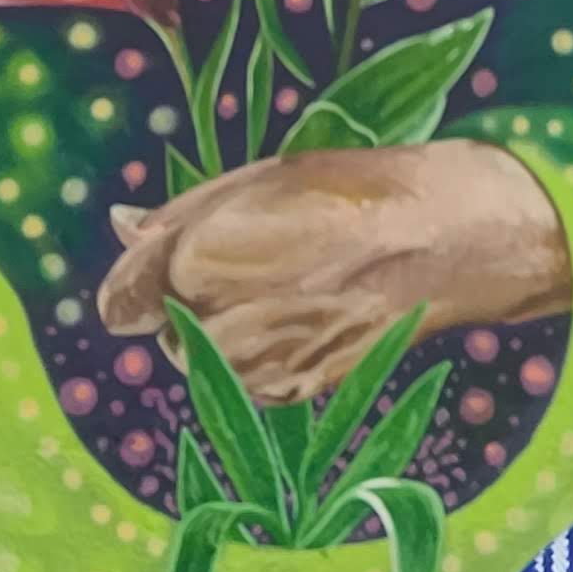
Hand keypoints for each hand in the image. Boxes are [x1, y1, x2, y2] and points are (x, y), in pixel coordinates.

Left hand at [98, 140, 572, 404]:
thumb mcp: (259, 179)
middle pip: (166, 331)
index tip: (179, 259)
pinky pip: (248, 382)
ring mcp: (258, 367)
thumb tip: (121, 226)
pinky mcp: (295, 393)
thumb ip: (178, 216)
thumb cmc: (356, 191)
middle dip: (192, 303)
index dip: (144, 277)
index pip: (123, 298)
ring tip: (289, 289)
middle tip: (258, 263)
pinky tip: (309, 317)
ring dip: (226, 334)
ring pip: (206, 362)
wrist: (451, 240)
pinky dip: (263, 358)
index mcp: (199, 259)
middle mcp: (219, 323)